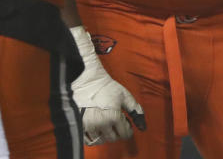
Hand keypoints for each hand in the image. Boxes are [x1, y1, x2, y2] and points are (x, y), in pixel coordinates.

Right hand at [70, 26, 145, 144]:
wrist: (87, 81)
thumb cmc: (107, 87)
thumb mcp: (125, 96)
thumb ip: (136, 110)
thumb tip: (143, 126)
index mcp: (113, 116)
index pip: (125, 134)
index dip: (127, 128)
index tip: (125, 122)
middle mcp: (101, 123)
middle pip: (113, 138)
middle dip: (117, 131)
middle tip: (116, 121)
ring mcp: (88, 126)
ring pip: (101, 140)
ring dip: (106, 135)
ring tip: (106, 123)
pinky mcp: (79, 126)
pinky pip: (88, 141)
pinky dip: (94, 137)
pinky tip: (97, 127)